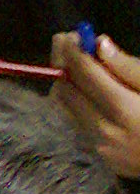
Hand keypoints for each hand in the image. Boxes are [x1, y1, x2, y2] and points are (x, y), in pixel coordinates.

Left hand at [54, 31, 139, 178]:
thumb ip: (130, 68)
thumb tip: (99, 45)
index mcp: (126, 111)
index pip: (85, 74)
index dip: (73, 51)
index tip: (70, 35)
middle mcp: (107, 132)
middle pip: (66, 90)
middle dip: (64, 63)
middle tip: (69, 44)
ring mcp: (103, 149)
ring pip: (66, 108)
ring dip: (67, 83)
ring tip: (80, 65)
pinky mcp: (104, 158)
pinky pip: (77, 123)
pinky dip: (77, 102)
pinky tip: (91, 91)